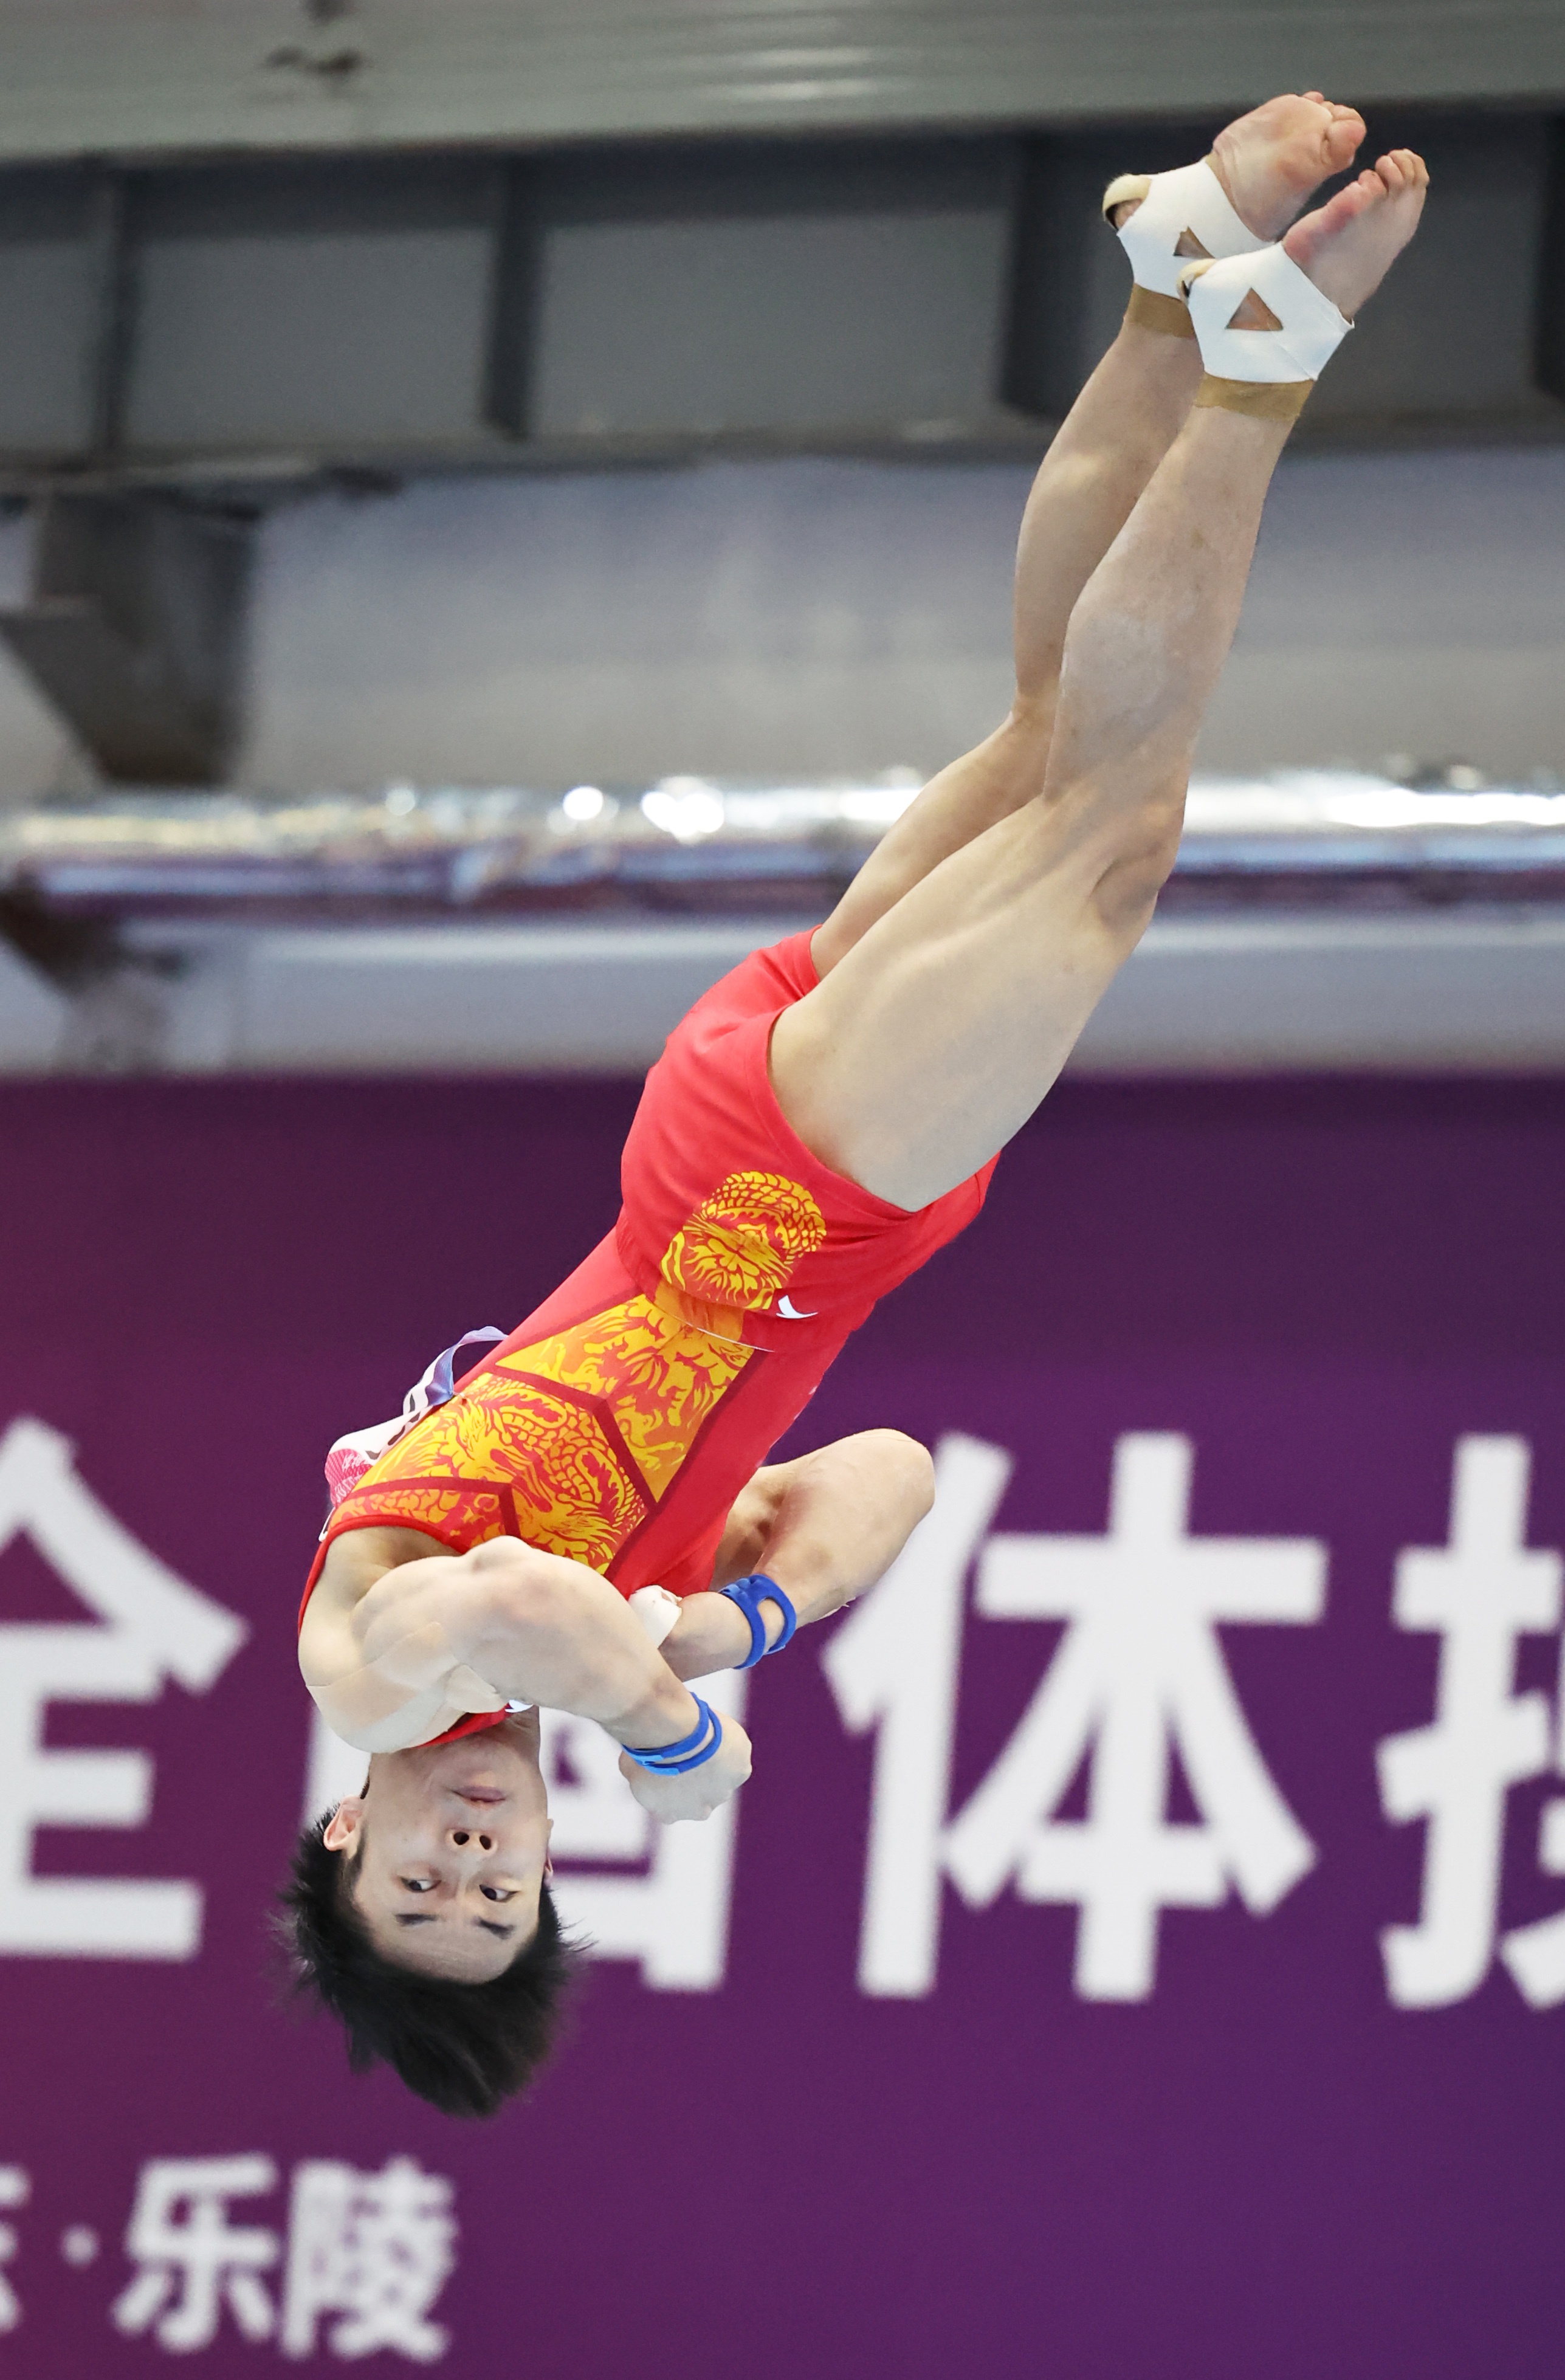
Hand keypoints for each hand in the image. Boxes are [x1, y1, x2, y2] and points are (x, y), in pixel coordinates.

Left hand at [618, 1712, 752, 1822]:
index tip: (670, 1763)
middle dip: (697, 1778)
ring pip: (722, 1779)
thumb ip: (634, 1770)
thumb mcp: (629, 1764)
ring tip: (703, 1738)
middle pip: (701, 1797)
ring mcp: (722, 1793)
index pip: (672, 1804)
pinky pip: (737, 1759)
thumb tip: (633, 1763)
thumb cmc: (648, 1750)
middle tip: (690, 1751)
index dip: (671, 1783)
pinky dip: (731, 1747)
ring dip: (715, 1763)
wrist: (676, 1737)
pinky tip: (718, 1732)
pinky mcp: (740, 1772)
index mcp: (669, 1814)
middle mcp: (698, 1811)